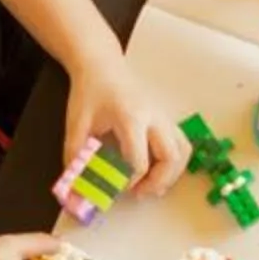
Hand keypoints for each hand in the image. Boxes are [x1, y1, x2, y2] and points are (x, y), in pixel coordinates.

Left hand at [66, 58, 189, 199]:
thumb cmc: (90, 92)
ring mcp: (164, 117)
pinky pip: (181, 144)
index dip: (128, 181)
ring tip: (151, 186)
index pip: (139, 160)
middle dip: (158, 182)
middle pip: (170, 156)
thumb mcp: (76, 123)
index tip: (115, 187)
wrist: (102, 66)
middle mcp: (154, 117)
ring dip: (171, 174)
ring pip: (182, 151)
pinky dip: (175, 163)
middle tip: (139, 193)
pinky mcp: (166, 119)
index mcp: (131, 117)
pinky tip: (158, 171)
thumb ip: (76, 155)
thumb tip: (76, 185)